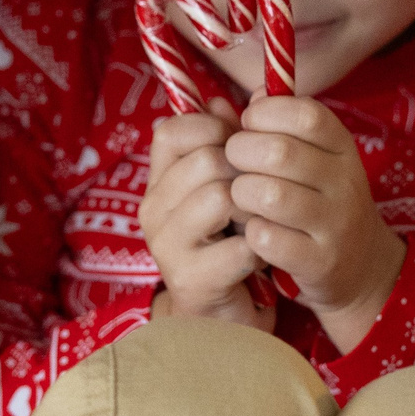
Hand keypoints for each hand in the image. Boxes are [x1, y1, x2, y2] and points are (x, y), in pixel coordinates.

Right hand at [141, 101, 272, 331]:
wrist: (228, 316)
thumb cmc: (230, 243)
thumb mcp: (226, 186)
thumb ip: (224, 143)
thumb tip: (225, 100)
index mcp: (158, 182)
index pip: (172, 130)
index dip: (214, 129)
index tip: (240, 149)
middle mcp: (152, 211)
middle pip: (204, 160)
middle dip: (244, 171)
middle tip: (257, 194)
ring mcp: (167, 247)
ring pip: (221, 196)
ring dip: (254, 208)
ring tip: (259, 224)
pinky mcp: (192, 280)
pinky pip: (241, 245)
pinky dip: (262, 247)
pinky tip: (262, 257)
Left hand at [223, 97, 403, 352]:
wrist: (361, 265)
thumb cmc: (319, 199)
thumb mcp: (309, 157)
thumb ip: (267, 127)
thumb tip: (217, 105)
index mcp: (342, 146)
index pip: (306, 114)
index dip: (265, 113)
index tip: (248, 124)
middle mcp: (345, 181)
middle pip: (280, 152)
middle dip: (241, 152)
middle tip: (233, 162)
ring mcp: (336, 223)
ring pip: (271, 195)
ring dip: (242, 193)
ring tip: (240, 196)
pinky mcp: (321, 261)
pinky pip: (268, 239)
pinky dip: (250, 232)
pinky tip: (254, 230)